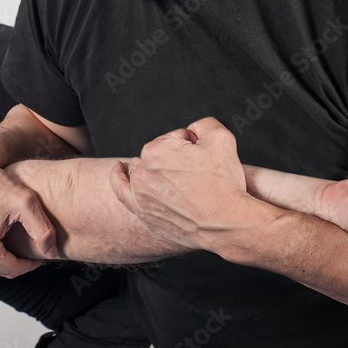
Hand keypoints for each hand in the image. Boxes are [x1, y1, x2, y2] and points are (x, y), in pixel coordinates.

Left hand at [111, 117, 257, 252]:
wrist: (228, 222)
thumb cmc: (224, 184)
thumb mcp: (221, 138)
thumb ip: (203, 124)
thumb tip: (193, 130)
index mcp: (157, 149)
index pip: (175, 138)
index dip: (193, 147)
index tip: (204, 163)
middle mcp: (143, 171)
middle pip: (160, 154)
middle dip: (177, 159)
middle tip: (198, 177)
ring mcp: (139, 193)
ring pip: (145, 169)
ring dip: (157, 169)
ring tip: (180, 182)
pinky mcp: (141, 211)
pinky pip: (121, 190)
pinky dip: (119, 177)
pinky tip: (120, 168)